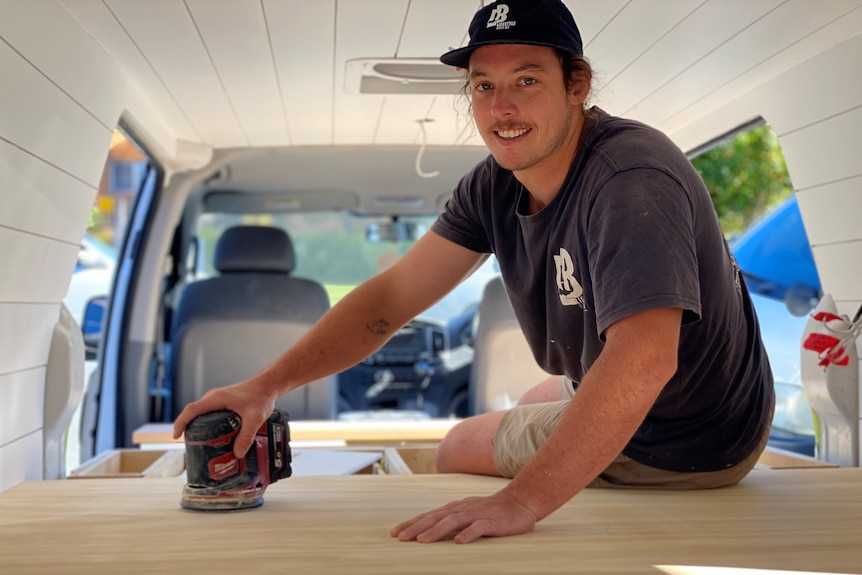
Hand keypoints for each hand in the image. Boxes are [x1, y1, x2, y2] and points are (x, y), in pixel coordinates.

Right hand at [172, 377, 278, 457]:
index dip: (181, 422)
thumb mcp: (255, 418)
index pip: (192, 409)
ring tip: (200, 443)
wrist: (267, 386)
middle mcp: (213, 397)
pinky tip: (213, 436)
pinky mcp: (222, 402)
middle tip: (190, 445)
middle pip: (194, 413)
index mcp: (216, 399)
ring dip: (197, 426)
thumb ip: (246, 436)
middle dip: (188, 428)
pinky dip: (206, 423)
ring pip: (201, 413)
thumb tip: (238, 454)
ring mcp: (217, 399)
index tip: (176, 435)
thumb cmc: (260, 397)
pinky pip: (208, 413)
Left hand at [390, 490, 536, 543]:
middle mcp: (462, 509)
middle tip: (400, 537)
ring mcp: (476, 514)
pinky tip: (459, 542)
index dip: (412, 523)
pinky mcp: (491, 521)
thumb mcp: (467, 514)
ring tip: (422, 541)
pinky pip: (478, 527)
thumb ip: (451, 521)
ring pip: (453, 521)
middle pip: (435, 517)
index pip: (429, 515)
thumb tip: (429, 532)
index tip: (395, 533)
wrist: (519, 502)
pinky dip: (468, 534)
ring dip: (436, 530)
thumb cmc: (491, 511)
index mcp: (454, 508)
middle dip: (417, 527)